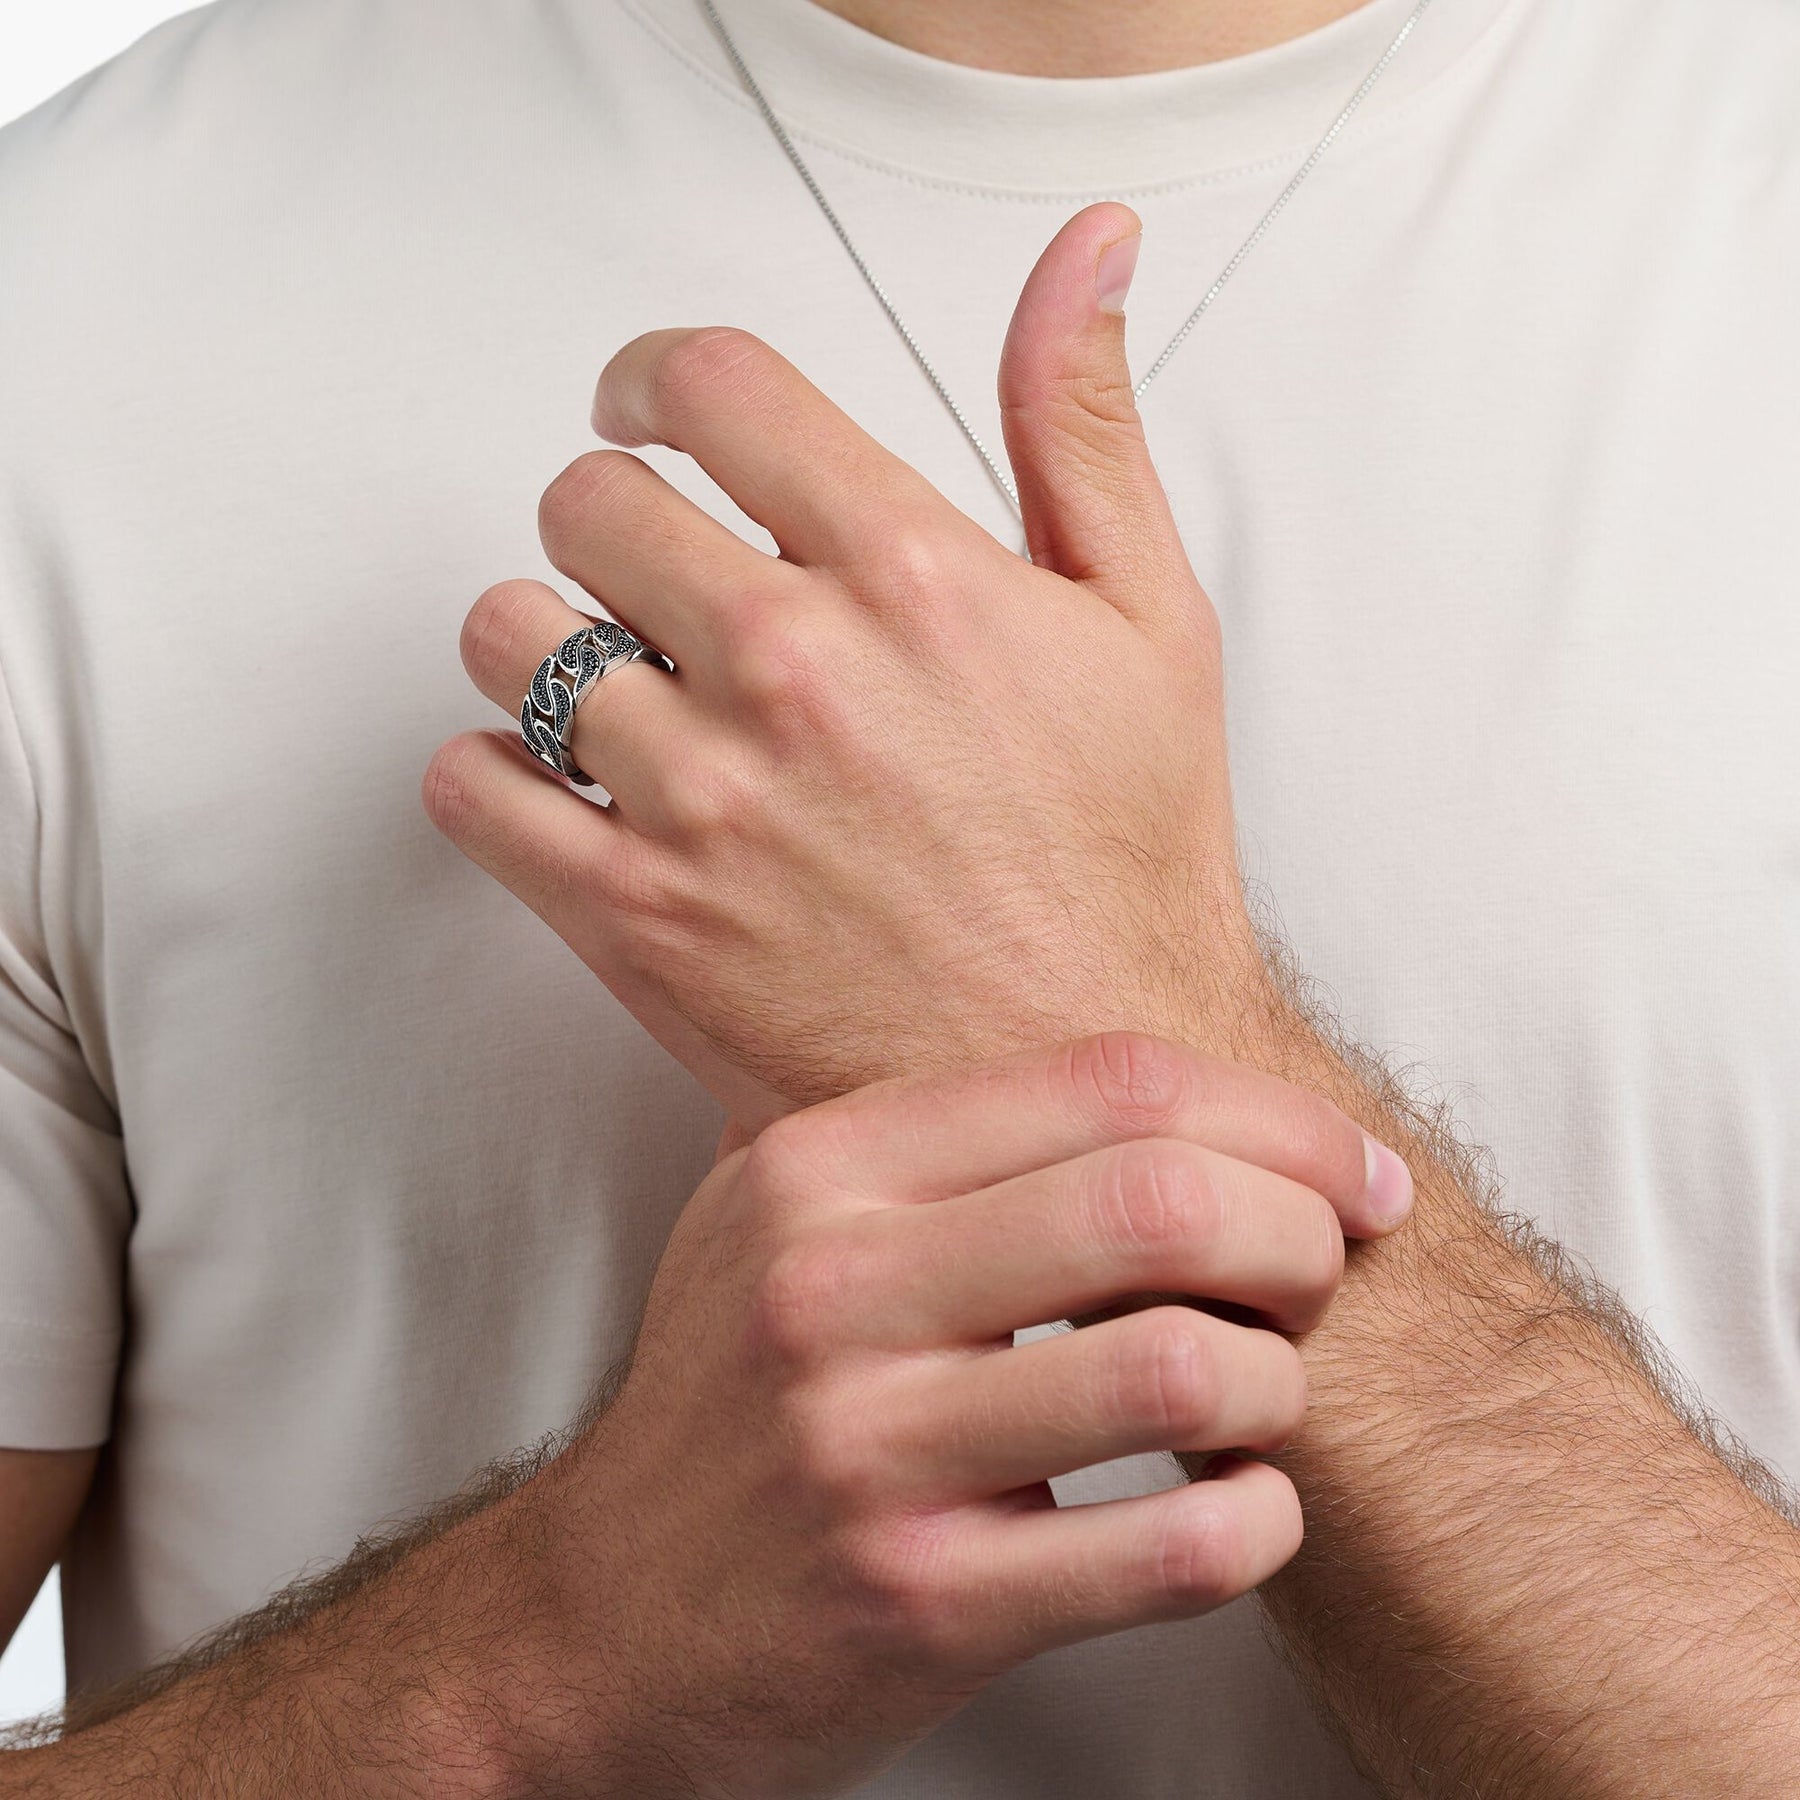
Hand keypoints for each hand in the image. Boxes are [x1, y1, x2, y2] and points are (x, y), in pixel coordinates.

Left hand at [425, 203, 1268, 1128]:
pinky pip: (467, 788)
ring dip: (546, 649)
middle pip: (586, 499)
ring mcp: (701, 795)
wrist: (1074, 1081)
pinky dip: (494, 777)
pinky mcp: (635, 916)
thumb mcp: (1152, 622)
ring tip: (621, 699)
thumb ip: (1084, 425)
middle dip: (614, 525)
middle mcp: (794, 667)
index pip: (706, 385)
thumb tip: (1086, 247)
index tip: (646, 414)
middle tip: (658, 587)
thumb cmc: (1123, 862)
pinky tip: (571, 795)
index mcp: (914, 572)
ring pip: (506, 634)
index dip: (651, 379)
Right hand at [520, 1035, 1407, 1798]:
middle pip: (1158, 1201)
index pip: (1106, 1082)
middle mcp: (833, 1289)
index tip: (1348, 1169)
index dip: (1271, 1115)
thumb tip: (1153, 1090)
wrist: (602, 1618)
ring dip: (1278, 1385)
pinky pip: (1171, 1550)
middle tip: (1322, 1278)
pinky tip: (1240, 1507)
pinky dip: (1258, 1523)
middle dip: (1299, 1236)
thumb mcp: (773, 1221)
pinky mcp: (920, 1600)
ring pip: (1179, 1368)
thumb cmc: (725, 1407)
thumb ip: (922, 1139)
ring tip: (1263, 1399)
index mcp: (819, 1170)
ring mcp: (869, 1449)